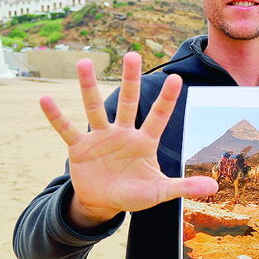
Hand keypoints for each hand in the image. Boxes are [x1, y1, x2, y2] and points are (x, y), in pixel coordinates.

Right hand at [39, 52, 217, 228]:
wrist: (104, 203)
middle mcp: (123, 133)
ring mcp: (100, 138)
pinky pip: (66, 129)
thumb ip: (184, 187)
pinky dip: (56, 117)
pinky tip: (45, 99)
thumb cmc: (134, 194)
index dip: (167, 100)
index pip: (158, 117)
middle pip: (128, 102)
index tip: (177, 78)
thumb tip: (214, 187)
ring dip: (89, 87)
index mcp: (144, 142)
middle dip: (130, 80)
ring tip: (84, 62)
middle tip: (132, 54)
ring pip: (94, 108)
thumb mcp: (159, 192)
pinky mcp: (79, 148)